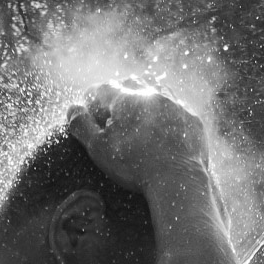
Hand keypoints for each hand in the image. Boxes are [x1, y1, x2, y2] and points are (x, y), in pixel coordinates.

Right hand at [66, 79, 208, 193]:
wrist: (177, 180)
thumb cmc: (134, 166)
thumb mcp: (99, 149)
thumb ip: (82, 126)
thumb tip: (72, 109)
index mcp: (126, 98)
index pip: (102, 89)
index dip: (91, 100)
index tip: (88, 111)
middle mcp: (152, 94)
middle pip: (130, 83)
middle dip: (118, 94)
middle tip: (111, 111)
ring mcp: (175, 104)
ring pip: (156, 89)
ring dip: (143, 97)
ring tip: (136, 113)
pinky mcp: (191, 118)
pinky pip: (176, 107)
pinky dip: (166, 110)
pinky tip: (162, 123)